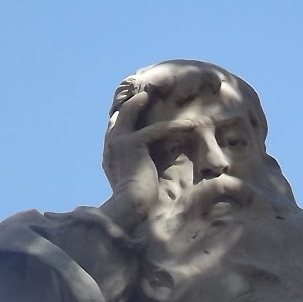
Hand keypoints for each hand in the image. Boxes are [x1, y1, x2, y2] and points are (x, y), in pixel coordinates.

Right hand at [100, 88, 189, 232]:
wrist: (131, 208)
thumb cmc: (137, 202)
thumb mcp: (139, 182)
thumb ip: (141, 169)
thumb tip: (156, 170)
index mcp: (111, 155)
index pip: (118, 127)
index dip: (127, 116)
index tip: (141, 107)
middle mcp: (111, 145)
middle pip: (122, 114)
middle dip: (133, 101)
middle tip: (148, 93)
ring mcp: (118, 142)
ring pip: (135, 114)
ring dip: (152, 106)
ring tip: (169, 101)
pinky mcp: (132, 143)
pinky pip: (156, 129)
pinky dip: (174, 127)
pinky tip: (190, 125)